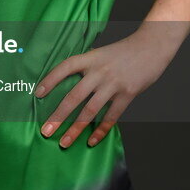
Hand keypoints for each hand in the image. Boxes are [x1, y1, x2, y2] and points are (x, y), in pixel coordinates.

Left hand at [35, 26, 178, 148]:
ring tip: (64, 142)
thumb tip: (70, 81)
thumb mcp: (101, 53)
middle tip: (45, 131)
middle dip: (58, 116)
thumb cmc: (124, 51)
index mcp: (90, 58)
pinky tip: (91, 141)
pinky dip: (100, 130)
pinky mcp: (128, 94)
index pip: (65, 67)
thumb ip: (88, 66)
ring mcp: (113, 84)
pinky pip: (111, 116)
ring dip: (75, 129)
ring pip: (90, 110)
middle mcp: (99, 71)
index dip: (50, 79)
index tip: (38, 93)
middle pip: (74, 96)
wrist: (151, 47)